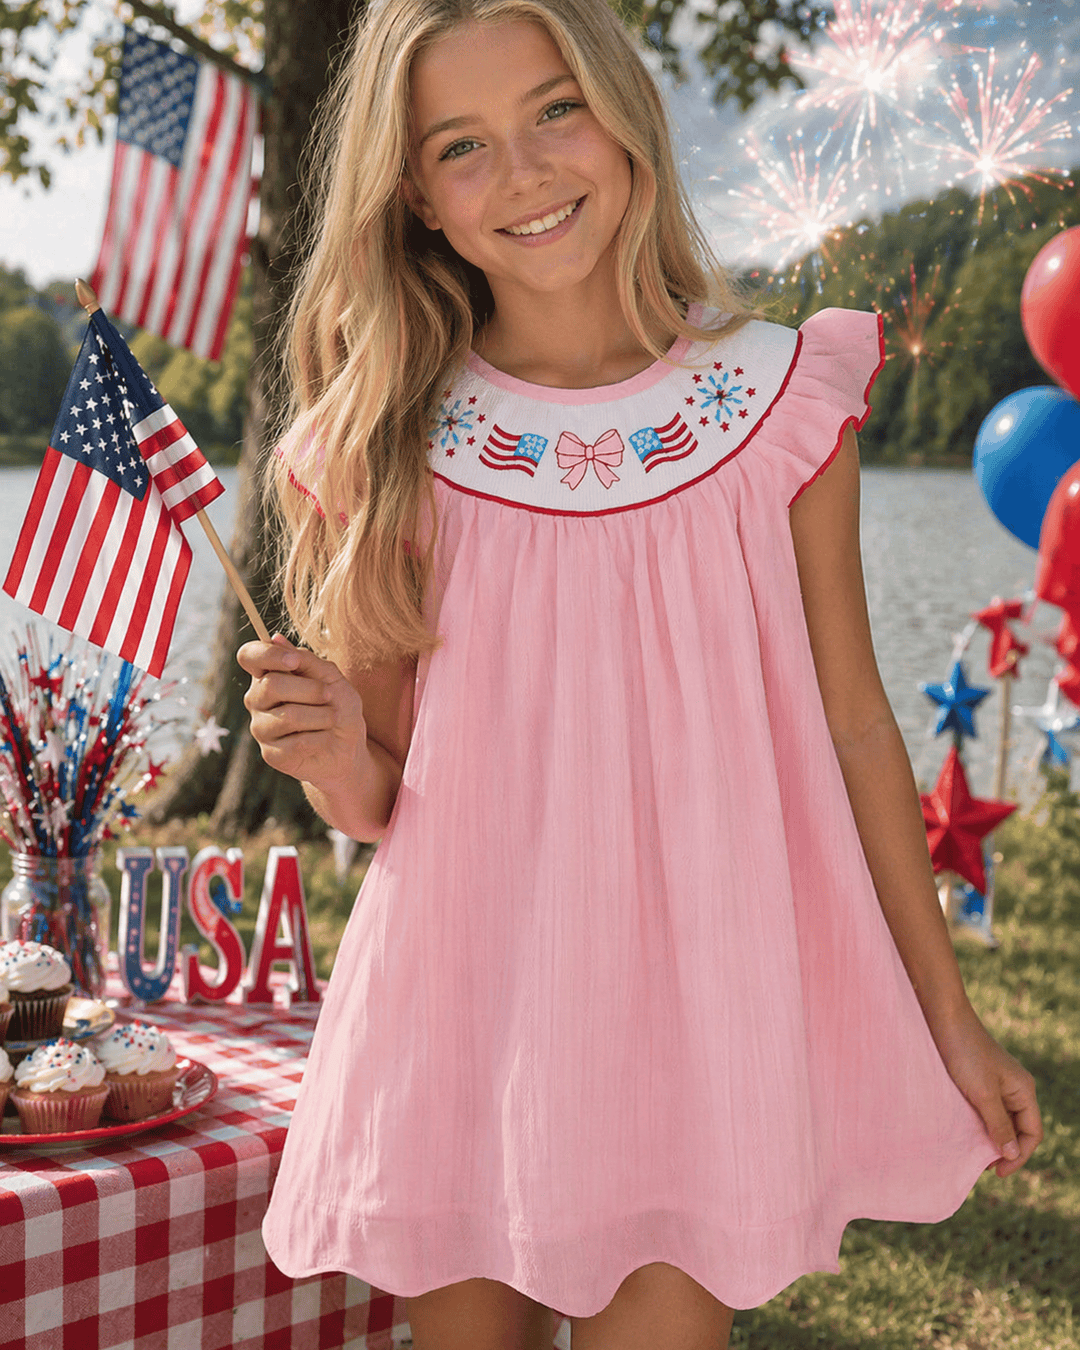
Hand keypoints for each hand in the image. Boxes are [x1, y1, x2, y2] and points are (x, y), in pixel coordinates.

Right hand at [237, 634, 368, 792]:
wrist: (349, 747)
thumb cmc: (339, 707)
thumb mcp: (332, 678)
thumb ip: (307, 661)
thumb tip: (276, 638)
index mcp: (268, 674)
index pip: (249, 655)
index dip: (267, 654)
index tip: (294, 661)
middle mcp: (257, 699)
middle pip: (271, 685)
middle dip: (310, 689)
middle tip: (330, 695)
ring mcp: (261, 727)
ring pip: (287, 716)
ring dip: (321, 716)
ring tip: (332, 718)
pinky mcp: (271, 754)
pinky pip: (296, 743)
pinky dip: (320, 738)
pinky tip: (324, 738)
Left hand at [932, 1006, 1042, 1178]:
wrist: (942, 1017)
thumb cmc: (965, 1053)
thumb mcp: (983, 1094)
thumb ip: (999, 1124)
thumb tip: (1013, 1154)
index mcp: (1024, 1090)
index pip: (1032, 1133)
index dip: (1019, 1156)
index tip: (996, 1171)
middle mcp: (1015, 1088)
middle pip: (1018, 1129)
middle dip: (1004, 1149)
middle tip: (983, 1167)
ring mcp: (997, 1083)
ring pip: (1000, 1119)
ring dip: (990, 1137)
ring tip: (972, 1154)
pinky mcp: (978, 1078)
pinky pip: (985, 1108)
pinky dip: (979, 1123)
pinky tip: (964, 1132)